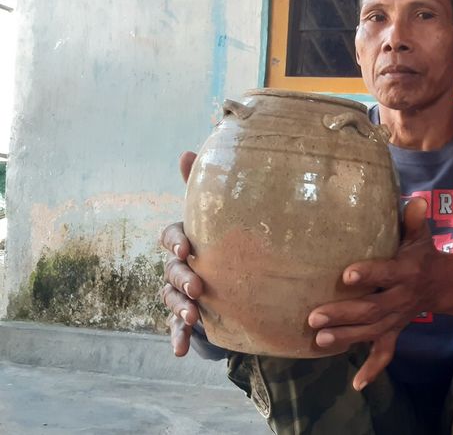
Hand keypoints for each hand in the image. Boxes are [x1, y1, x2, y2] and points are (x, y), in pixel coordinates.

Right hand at [159, 151, 204, 356]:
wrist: (233, 276)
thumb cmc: (222, 239)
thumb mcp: (216, 215)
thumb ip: (200, 187)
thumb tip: (187, 150)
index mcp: (184, 239)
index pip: (170, 235)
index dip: (175, 241)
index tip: (187, 247)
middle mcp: (177, 264)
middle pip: (170, 269)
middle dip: (181, 278)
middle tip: (196, 287)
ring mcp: (179, 291)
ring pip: (171, 298)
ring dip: (179, 308)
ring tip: (193, 317)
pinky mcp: (187, 314)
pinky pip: (176, 327)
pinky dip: (177, 338)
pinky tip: (181, 352)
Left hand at [307, 198, 439, 390]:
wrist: (442, 285)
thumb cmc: (421, 255)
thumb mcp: (421, 236)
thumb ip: (414, 220)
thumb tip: (412, 200)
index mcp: (406, 272)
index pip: (387, 274)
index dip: (369, 275)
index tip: (346, 275)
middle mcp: (401, 298)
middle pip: (372, 310)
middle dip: (343, 314)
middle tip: (314, 316)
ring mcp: (397, 318)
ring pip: (372, 332)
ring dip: (346, 338)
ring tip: (319, 340)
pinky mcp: (394, 330)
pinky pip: (386, 353)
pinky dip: (373, 369)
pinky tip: (357, 383)